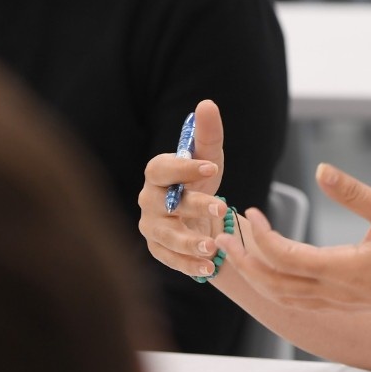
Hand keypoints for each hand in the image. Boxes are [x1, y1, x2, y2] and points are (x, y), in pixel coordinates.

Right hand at [137, 98, 229, 279]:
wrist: (198, 216)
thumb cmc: (201, 182)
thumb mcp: (209, 158)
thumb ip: (207, 134)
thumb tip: (207, 103)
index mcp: (157, 173)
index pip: (162, 168)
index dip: (184, 168)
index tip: (211, 167)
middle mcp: (149, 200)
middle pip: (165, 204)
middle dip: (193, 206)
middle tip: (221, 207)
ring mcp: (151, 227)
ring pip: (166, 236)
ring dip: (190, 242)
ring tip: (214, 247)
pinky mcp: (159, 251)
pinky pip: (171, 260)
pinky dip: (190, 264)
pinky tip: (209, 267)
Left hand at [217, 163, 370, 320]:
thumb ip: (354, 192)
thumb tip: (322, 168)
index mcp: (343, 270)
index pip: (286, 258)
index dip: (261, 237)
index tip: (250, 212)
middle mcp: (334, 292)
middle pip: (272, 283)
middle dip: (242, 259)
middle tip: (220, 233)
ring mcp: (336, 303)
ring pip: (280, 297)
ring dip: (253, 275)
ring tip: (234, 250)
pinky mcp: (340, 305)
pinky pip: (294, 301)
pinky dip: (271, 286)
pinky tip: (265, 269)